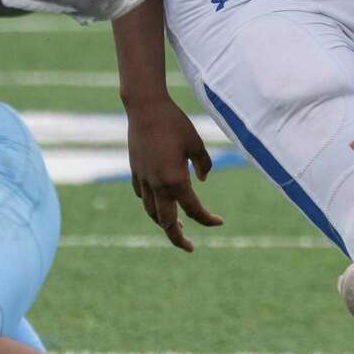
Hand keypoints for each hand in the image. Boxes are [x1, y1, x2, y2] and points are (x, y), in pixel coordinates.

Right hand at [126, 95, 223, 251]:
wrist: (145, 107)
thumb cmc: (174, 123)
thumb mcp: (196, 143)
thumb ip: (204, 164)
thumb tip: (202, 181)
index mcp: (176, 180)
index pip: (194, 210)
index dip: (208, 219)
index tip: (219, 222)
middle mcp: (157, 185)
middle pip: (167, 223)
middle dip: (178, 238)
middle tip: (189, 247)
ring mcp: (143, 179)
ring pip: (151, 212)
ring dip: (163, 223)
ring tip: (176, 226)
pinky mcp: (135, 171)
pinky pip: (142, 195)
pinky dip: (151, 203)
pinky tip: (158, 201)